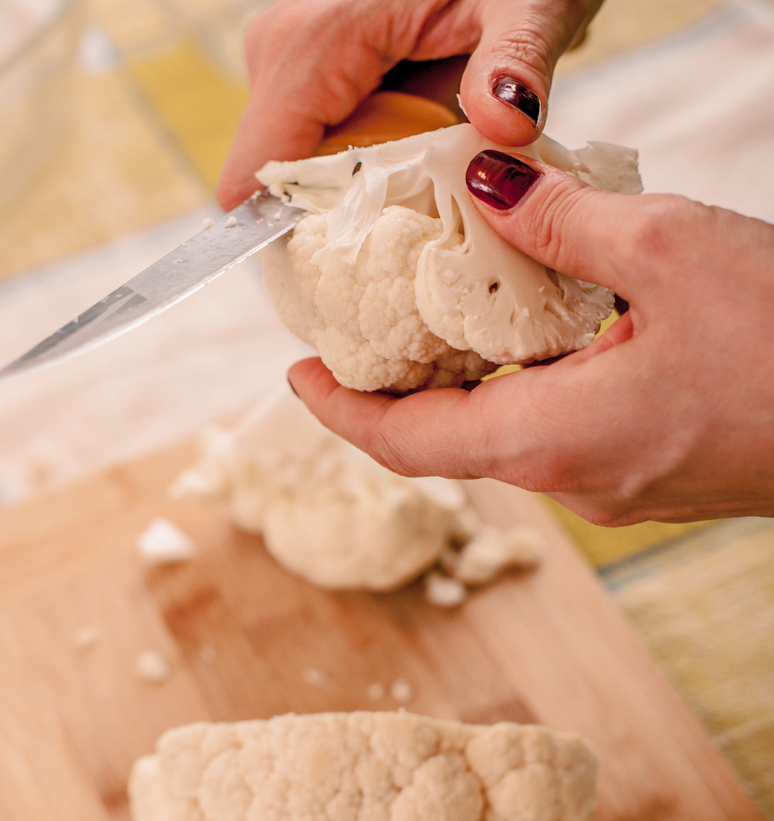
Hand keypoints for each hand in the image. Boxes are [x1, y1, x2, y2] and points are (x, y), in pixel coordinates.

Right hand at [217, 0, 601, 209]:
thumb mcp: (526, 5)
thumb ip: (515, 62)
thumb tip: (507, 123)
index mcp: (310, 44)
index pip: (254, 177)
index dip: (294, 238)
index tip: (360, 267)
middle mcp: (278, 52)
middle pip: (273, 183)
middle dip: (336, 218)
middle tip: (415, 221)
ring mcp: (286, 61)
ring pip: (291, 169)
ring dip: (350, 193)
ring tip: (421, 185)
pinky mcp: (303, 71)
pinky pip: (309, 146)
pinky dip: (354, 169)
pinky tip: (408, 162)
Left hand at [288, 153, 773, 524]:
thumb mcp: (670, 250)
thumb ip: (562, 220)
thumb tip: (488, 187)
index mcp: (549, 440)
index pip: (404, 444)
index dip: (338, 412)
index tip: (296, 377)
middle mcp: (565, 481)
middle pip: (443, 442)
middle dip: (392, 391)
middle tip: (359, 332)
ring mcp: (604, 487)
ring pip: (497, 437)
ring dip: (458, 385)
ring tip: (433, 321)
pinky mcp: (640, 475)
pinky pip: (549, 435)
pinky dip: (517, 390)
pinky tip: (527, 338)